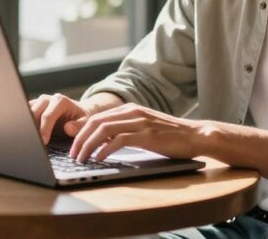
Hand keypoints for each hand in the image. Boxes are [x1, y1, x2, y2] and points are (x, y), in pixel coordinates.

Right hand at [29, 93, 92, 144]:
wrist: (78, 111)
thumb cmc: (81, 118)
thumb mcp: (85, 122)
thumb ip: (78, 126)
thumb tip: (67, 129)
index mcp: (60, 101)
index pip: (48, 115)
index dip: (44, 129)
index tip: (43, 142)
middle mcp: (47, 99)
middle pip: (33, 112)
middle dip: (32, 127)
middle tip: (33, 142)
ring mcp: (38, 102)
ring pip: (26, 112)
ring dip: (25, 125)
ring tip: (28, 139)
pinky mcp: (33, 107)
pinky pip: (24, 114)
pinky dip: (23, 124)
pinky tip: (25, 135)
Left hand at [70, 103, 207, 162]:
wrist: (195, 135)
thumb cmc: (169, 136)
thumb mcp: (142, 129)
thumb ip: (122, 131)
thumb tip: (99, 141)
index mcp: (129, 109)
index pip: (97, 117)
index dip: (81, 130)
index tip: (71, 144)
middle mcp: (132, 112)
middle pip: (96, 122)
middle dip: (80, 139)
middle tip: (72, 154)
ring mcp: (140, 122)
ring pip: (104, 130)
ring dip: (88, 145)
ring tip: (81, 159)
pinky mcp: (147, 134)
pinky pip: (119, 140)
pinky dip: (105, 150)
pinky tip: (99, 159)